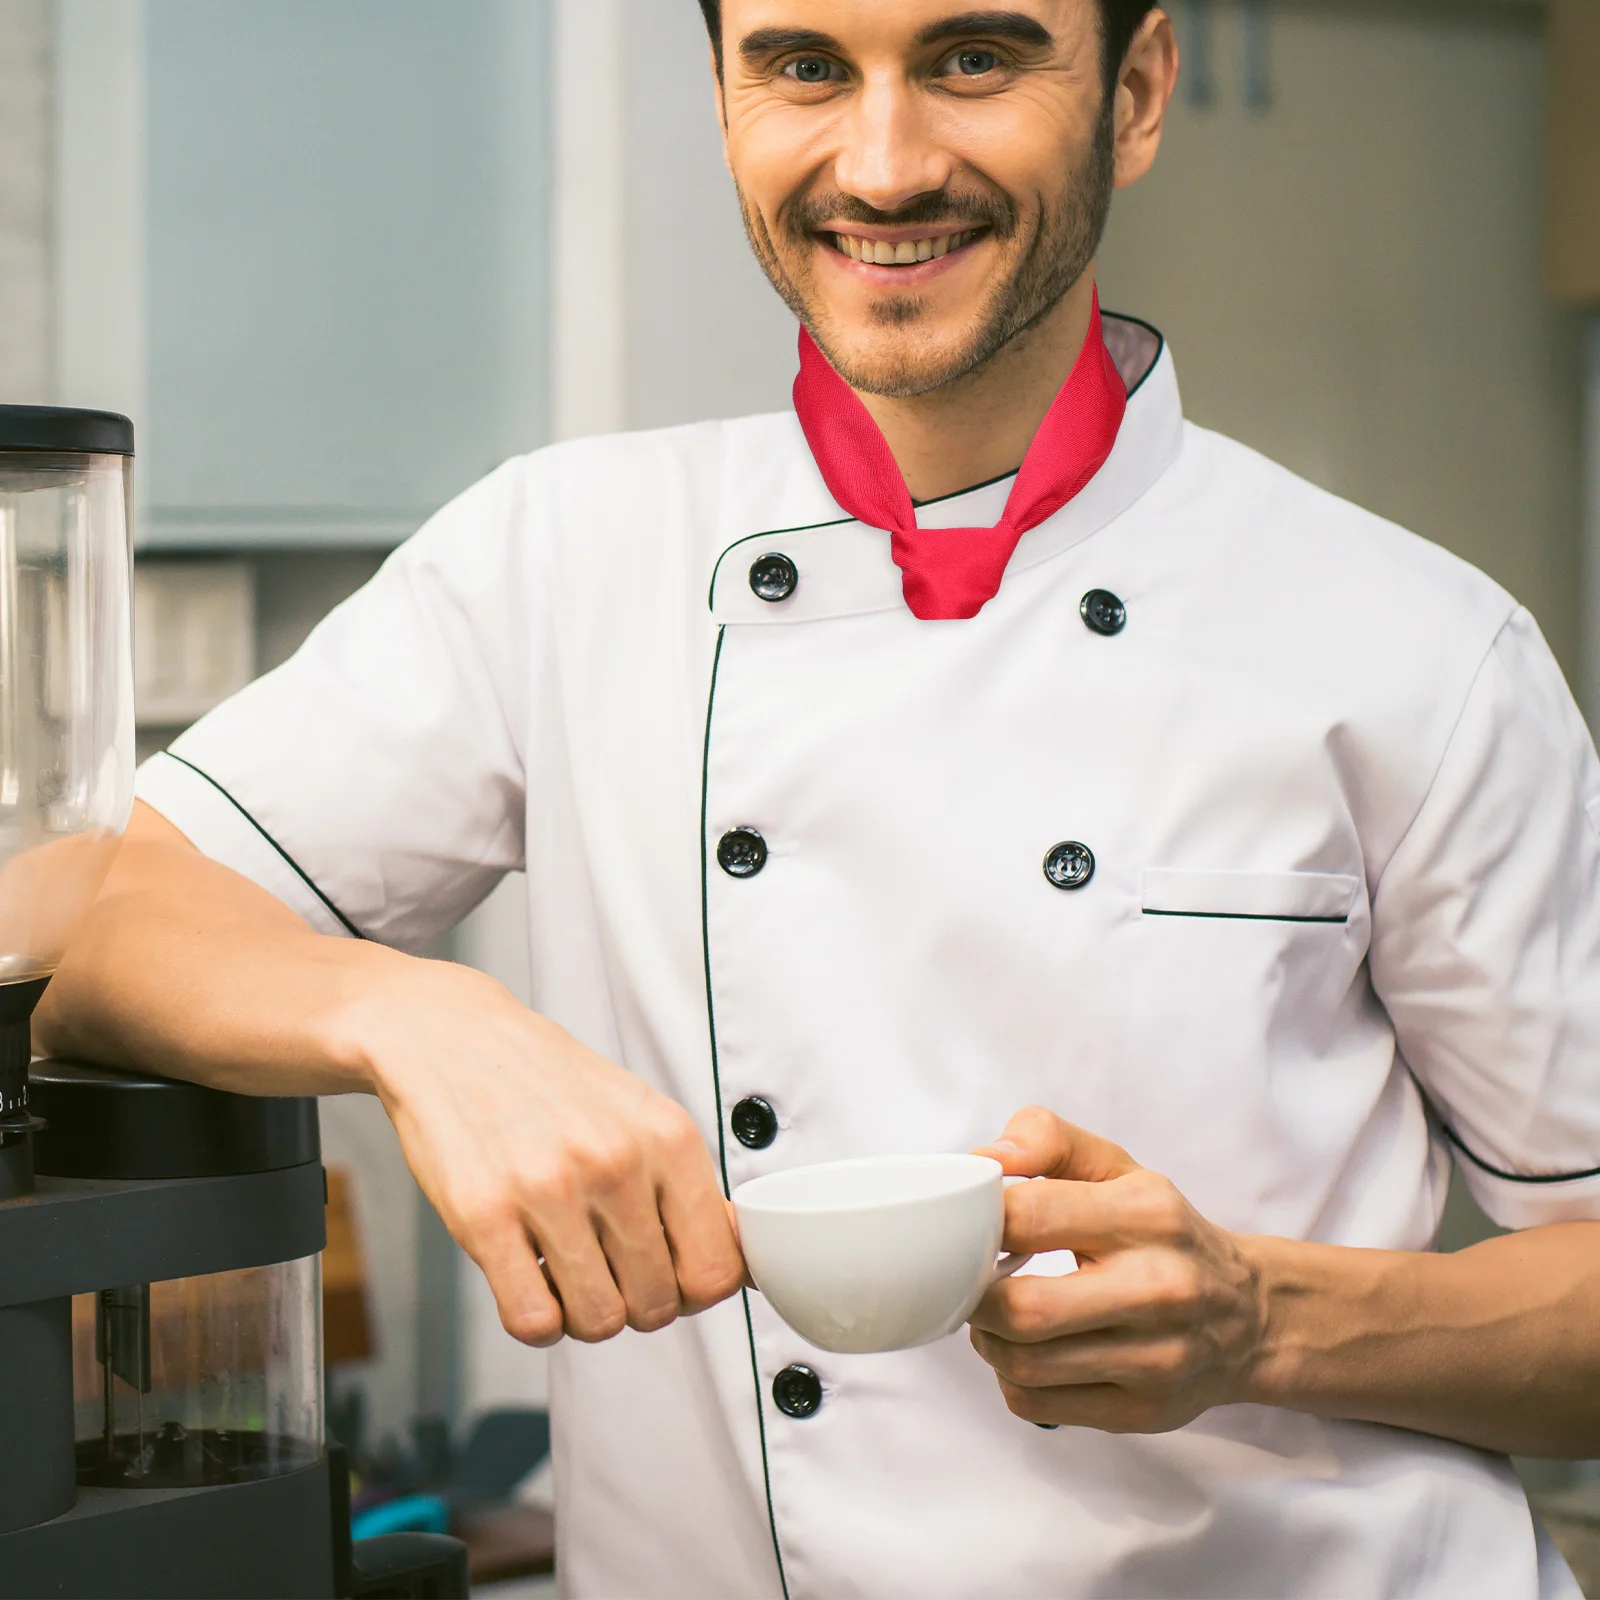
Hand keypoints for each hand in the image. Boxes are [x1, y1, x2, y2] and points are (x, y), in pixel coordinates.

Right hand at [331, 952, 744, 1346]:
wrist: (454, 1039)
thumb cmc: (548, 1083)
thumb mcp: (640, 1114)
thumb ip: (687, 1188)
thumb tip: (741, 1264)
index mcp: (667, 1137)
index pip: (717, 1267)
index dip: (697, 1292)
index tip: (674, 1281)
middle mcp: (615, 1162)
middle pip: (659, 1303)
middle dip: (636, 1305)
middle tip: (610, 1275)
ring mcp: (549, 1190)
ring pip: (599, 1320)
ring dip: (585, 1316)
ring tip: (568, 1276)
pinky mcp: (484, 1216)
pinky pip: (533, 1321)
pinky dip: (537, 1321)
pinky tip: (530, 1283)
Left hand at [967, 1106, 1266, 1432]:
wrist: (1251, 1315)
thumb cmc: (1165, 1234)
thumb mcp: (1118, 1168)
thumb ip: (1048, 1140)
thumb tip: (985, 1160)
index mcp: (1146, 1214)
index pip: (1029, 1215)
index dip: (977, 1220)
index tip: (968, 1223)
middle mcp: (1158, 1287)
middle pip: (1021, 1309)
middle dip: (976, 1294)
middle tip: (975, 1278)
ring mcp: (1155, 1358)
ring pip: (1021, 1364)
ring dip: (987, 1338)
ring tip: (998, 1313)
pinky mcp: (1140, 1411)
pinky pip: (1034, 1404)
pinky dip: (1010, 1378)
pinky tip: (1027, 1351)